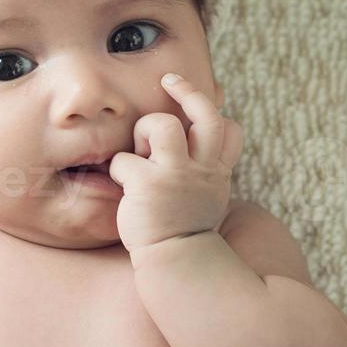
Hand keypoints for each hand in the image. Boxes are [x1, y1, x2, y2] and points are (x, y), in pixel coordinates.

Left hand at [109, 72, 242, 252]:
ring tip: (140, 154)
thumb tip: (194, 147)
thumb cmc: (184, 232)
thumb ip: (203, 172)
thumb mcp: (206, 198)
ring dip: (144, 131)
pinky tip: (122, 186)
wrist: (176, 266)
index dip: (213, 110)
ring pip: (161, 124)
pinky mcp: (147, 185)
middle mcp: (201, 169)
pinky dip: (117, 170)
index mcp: (216, 172)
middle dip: (186, 90)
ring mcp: (175, 175)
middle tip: (168, 80)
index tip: (200, 103)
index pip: (229, 129)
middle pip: (205, 114)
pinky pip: (124, 159)